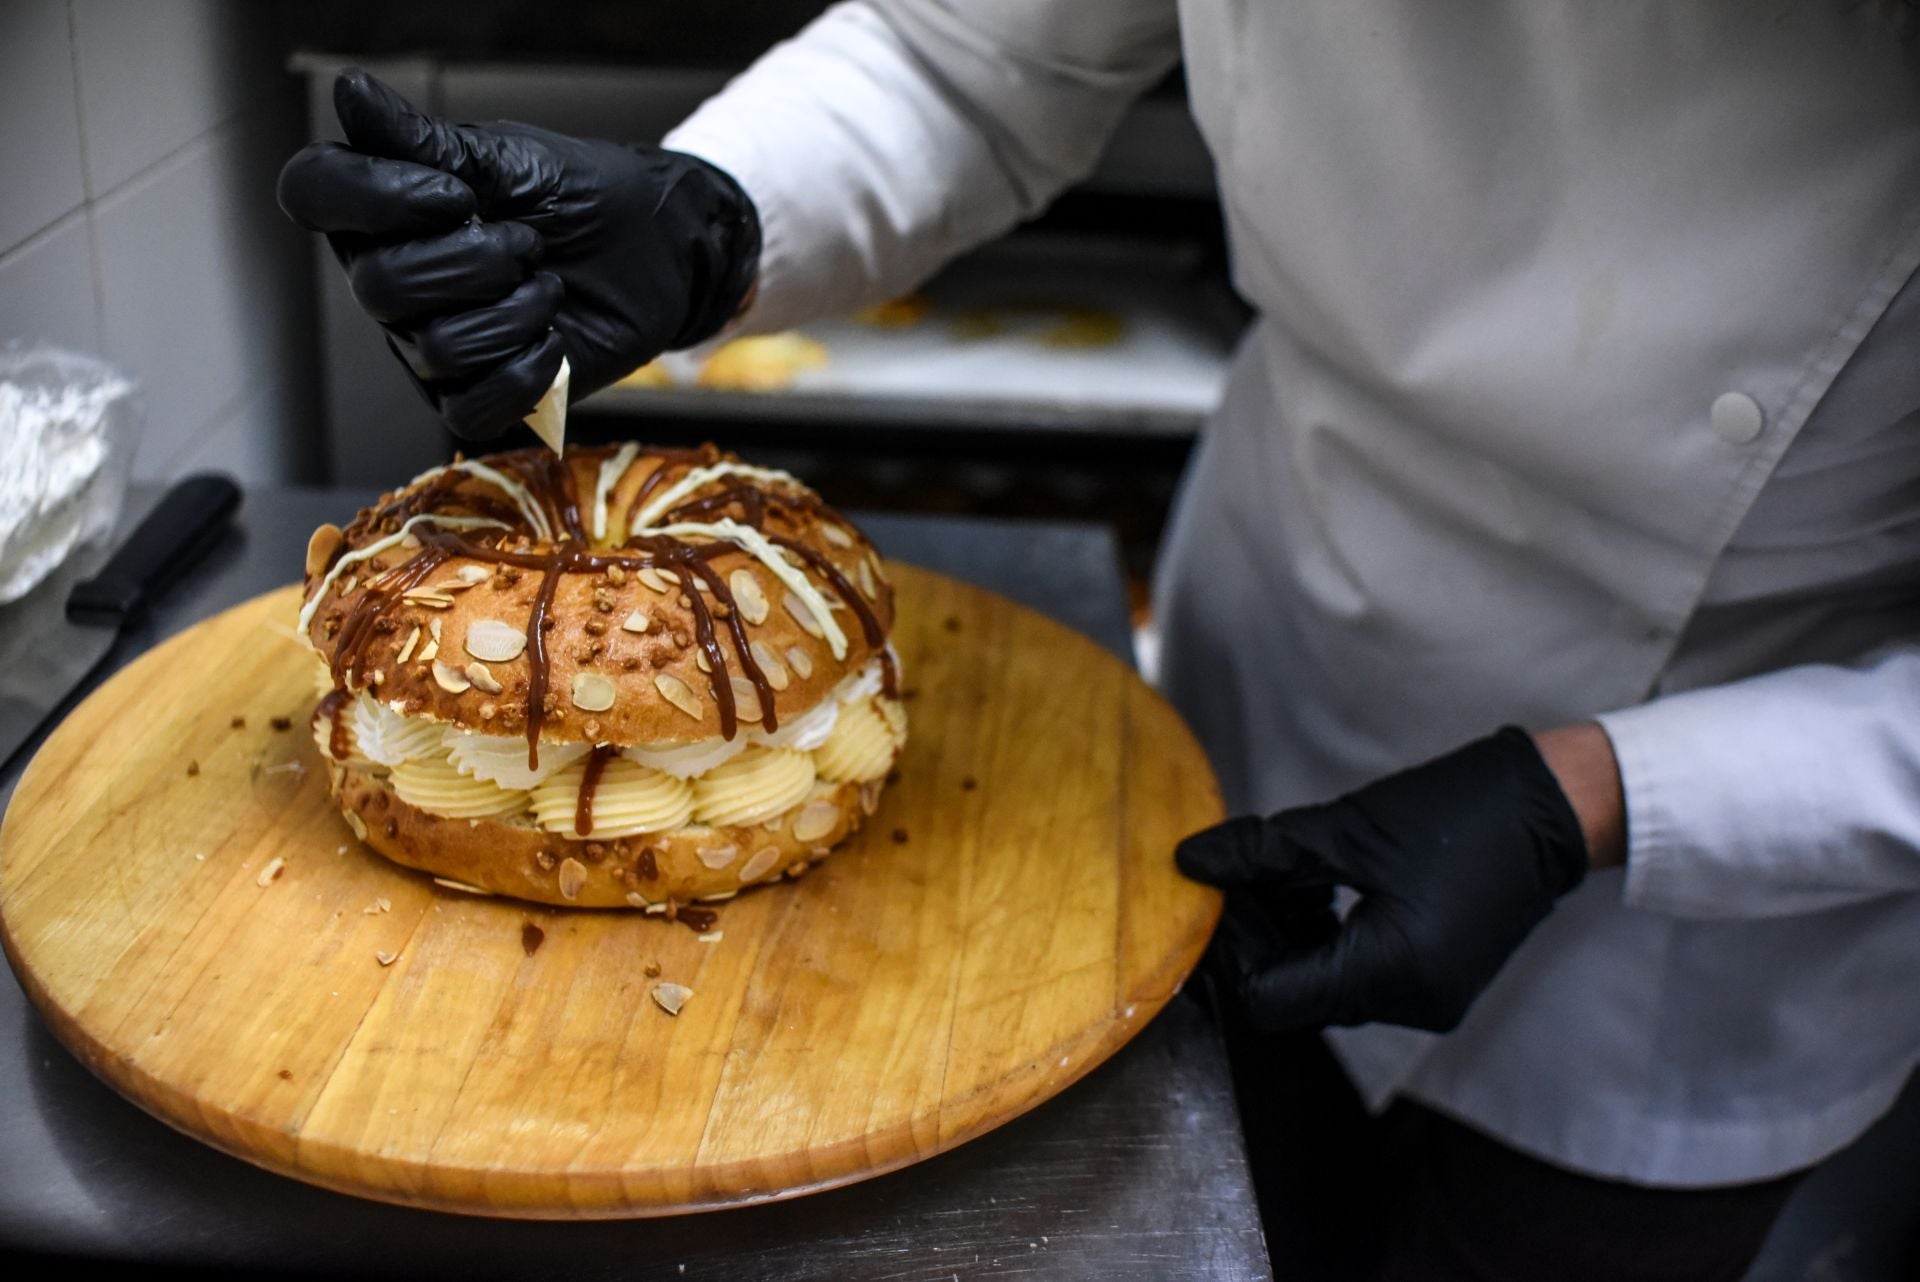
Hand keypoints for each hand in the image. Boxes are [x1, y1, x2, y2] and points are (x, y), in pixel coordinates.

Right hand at [277, 68, 759, 439]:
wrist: (652, 249)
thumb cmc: (578, 197)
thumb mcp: (506, 158)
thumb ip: (423, 139)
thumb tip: (350, 92)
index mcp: (384, 210)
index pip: (315, 193)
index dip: (379, 197)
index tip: (457, 193)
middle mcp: (393, 280)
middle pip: (379, 287)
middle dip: (473, 262)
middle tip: (528, 242)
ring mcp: (430, 345)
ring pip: (433, 351)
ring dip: (511, 314)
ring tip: (549, 285)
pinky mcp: (479, 395)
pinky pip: (470, 409)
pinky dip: (524, 373)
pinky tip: (554, 341)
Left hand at [1176, 726, 1593, 1033]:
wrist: (1550, 807)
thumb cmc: (1456, 811)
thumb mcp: (1346, 829)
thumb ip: (1262, 854)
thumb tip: (1189, 863)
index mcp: (1389, 973)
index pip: (1270, 999)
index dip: (1231, 951)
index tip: (1216, 896)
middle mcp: (1409, 1005)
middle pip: (1293, 996)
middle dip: (1258, 937)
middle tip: (1239, 877)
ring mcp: (1426, 1000)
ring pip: (1322, 986)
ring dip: (1289, 934)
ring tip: (1281, 873)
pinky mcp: (1433, 982)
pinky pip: (1357, 976)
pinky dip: (1326, 936)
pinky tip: (1318, 885)